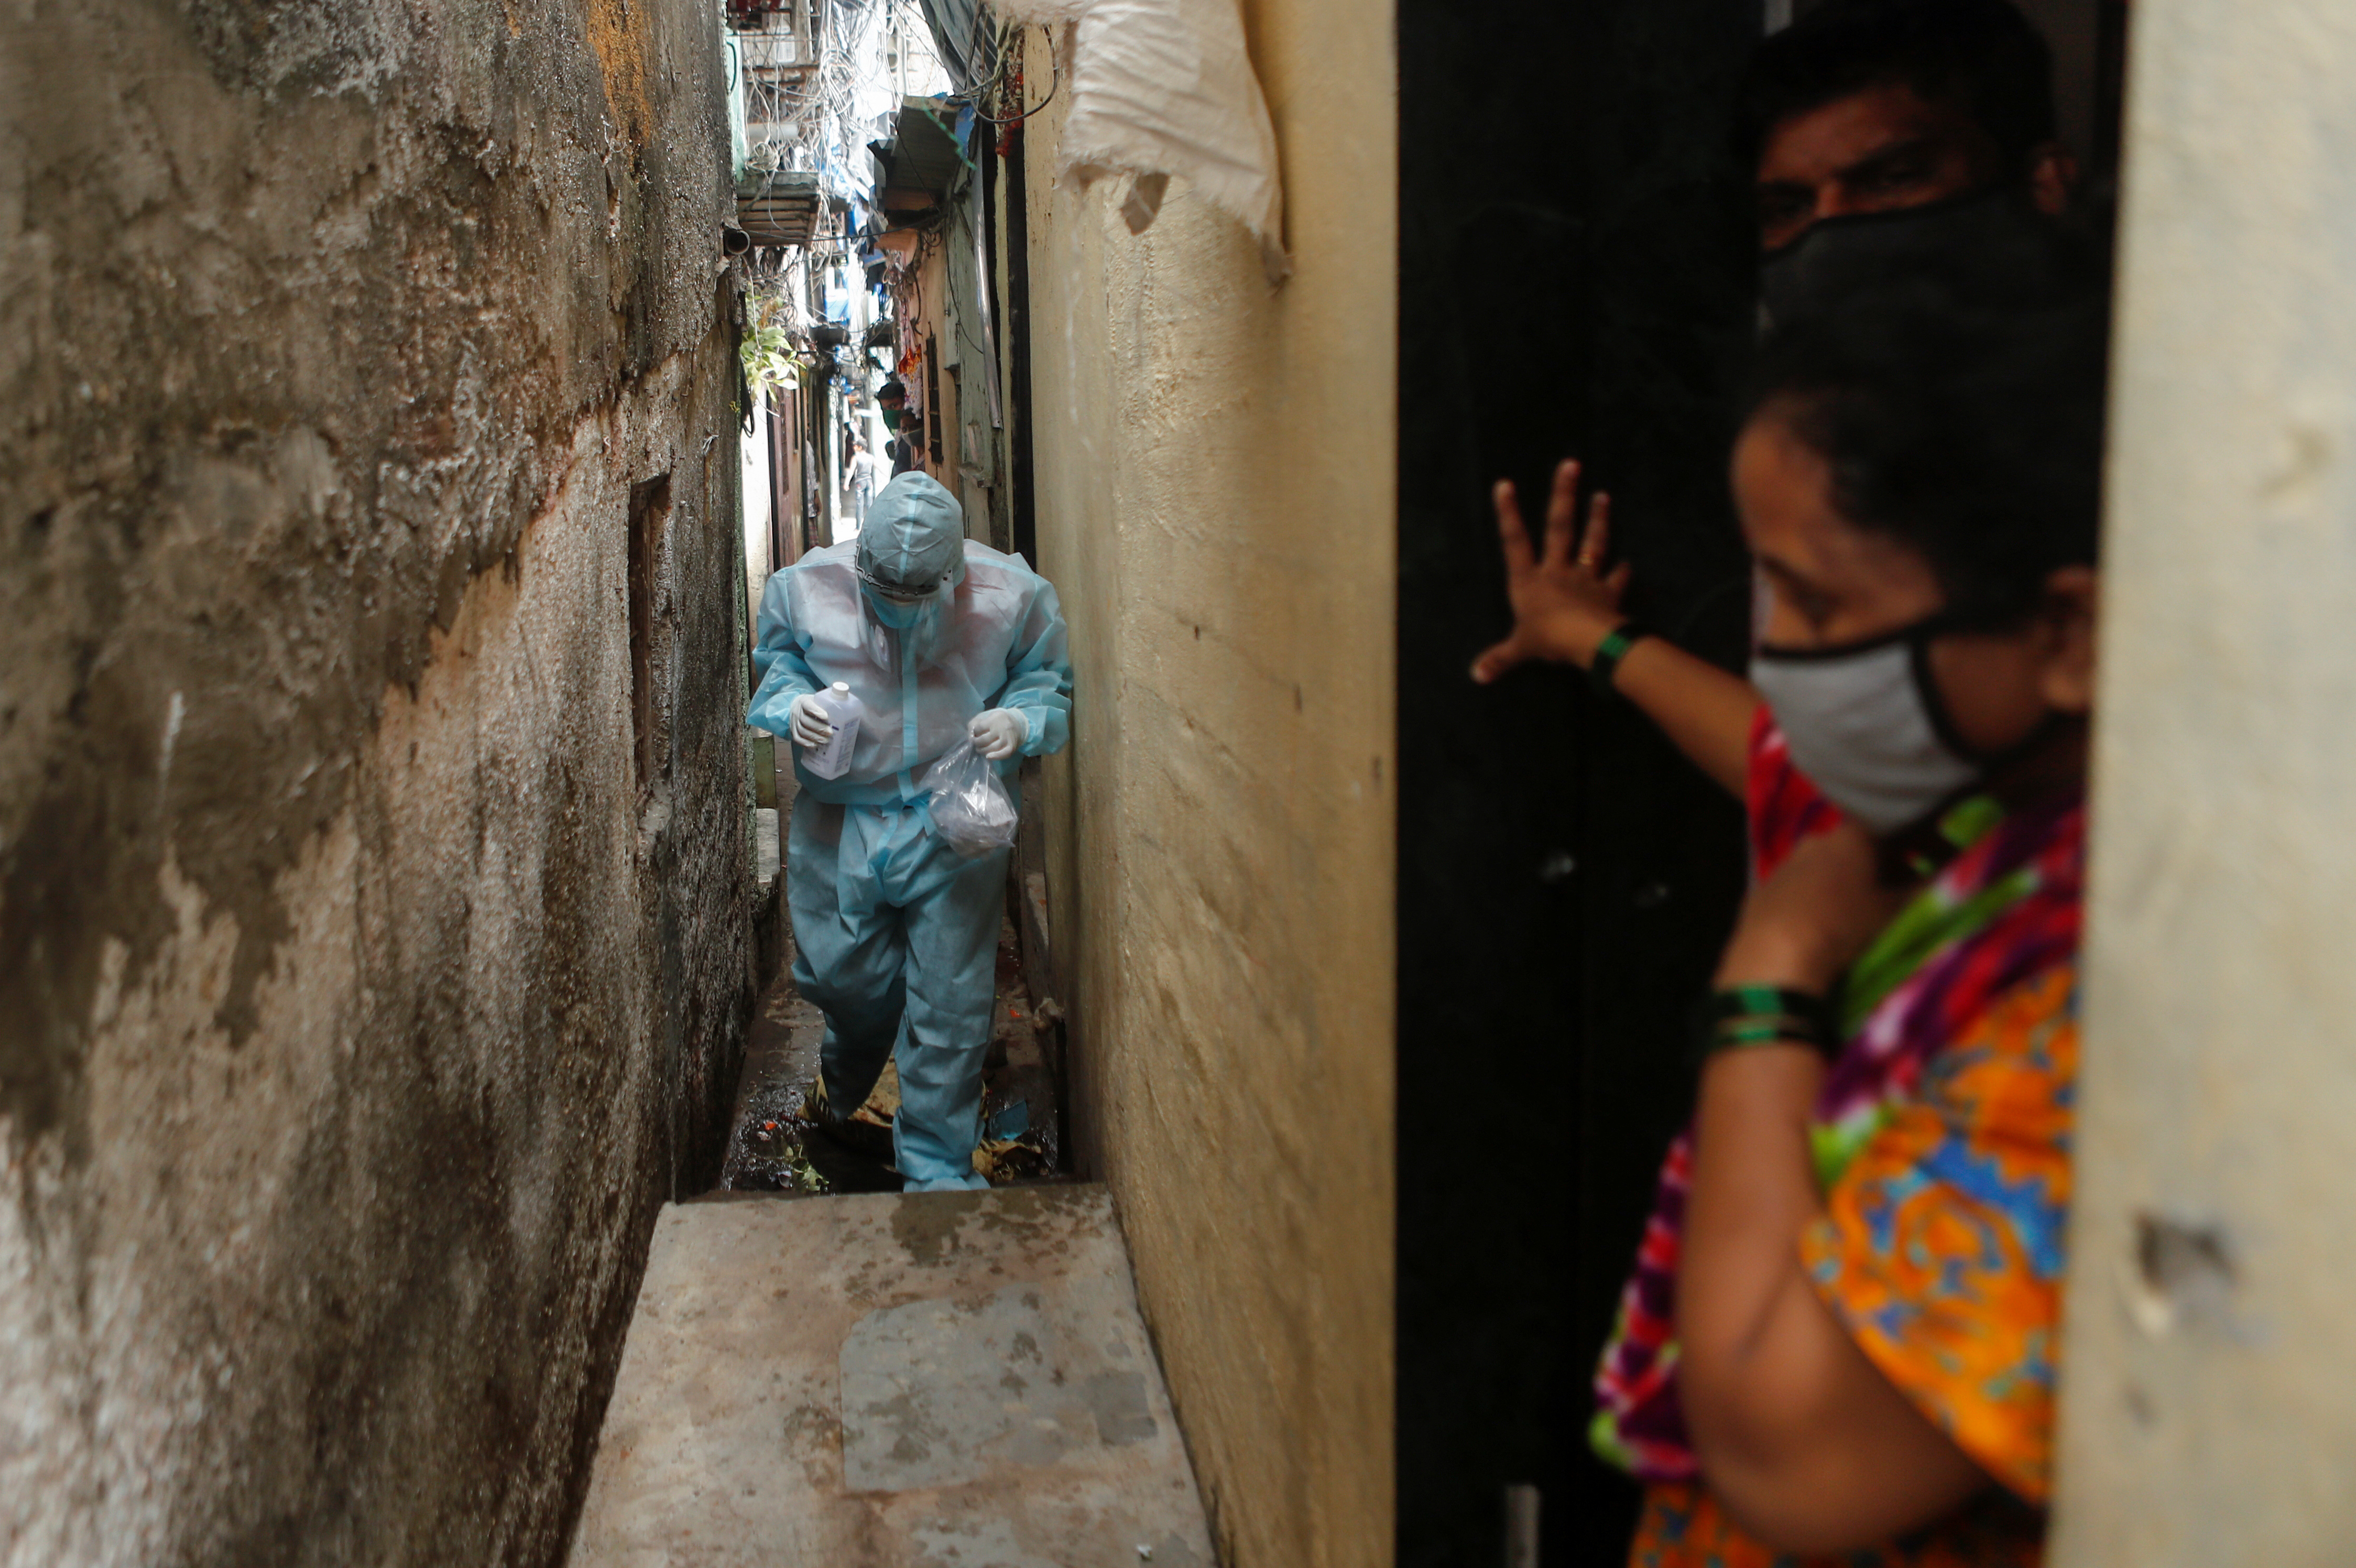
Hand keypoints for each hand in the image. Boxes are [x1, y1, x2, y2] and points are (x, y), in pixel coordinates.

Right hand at [788, 693, 834, 749]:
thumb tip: (848, 702)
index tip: (826, 717)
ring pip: (802, 731)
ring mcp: (794, 722)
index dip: (816, 711)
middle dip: (819, 728)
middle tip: (830, 733)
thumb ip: (829, 702)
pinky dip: (806, 743)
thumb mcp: (818, 699)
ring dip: (814, 737)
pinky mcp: (793, 731)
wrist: (797, 707)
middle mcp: (797, 712)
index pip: (808, 705)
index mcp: (804, 701)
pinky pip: (797, 739)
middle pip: (805, 721)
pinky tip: (815, 745)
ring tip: (826, 740)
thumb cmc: (813, 704)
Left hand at [969, 708, 1027, 760]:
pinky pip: (1004, 754)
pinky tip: (988, 756)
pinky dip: (995, 757)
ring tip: (979, 749)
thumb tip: (970, 737)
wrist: (1016, 725)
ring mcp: (1008, 738)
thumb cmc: (996, 722)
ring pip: (993, 748)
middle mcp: (1003, 728)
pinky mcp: (1012, 746)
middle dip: (977, 743)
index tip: (976, 733)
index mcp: (995, 718)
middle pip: (985, 739)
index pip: (979, 728)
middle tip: (976, 743)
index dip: (975, 732)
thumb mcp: (986, 717)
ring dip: (983, 751)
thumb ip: (974, 724)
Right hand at [1470, 459, 1632, 682]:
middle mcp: (1557, 570)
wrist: (1587, 642)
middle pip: (1560, 526)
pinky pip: (1618, 578)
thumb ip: (1499, 658)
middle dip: (1564, 495)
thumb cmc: (1548, 639)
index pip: (1514, 541)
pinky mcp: (1608, 591)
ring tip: (1603, 495)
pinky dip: (1624, 571)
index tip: (1505, 484)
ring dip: (1598, 519)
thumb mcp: (1519, 649)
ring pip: (1593, 542)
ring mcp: (1585, 577)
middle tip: (1571, 464)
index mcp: (1529, 581)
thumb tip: (1476, 675)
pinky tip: (1629, 563)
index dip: (1508, 513)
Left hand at [1714, 822, 1909, 995]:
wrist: (1775, 959)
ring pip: (1819, 867)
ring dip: (1836, 882)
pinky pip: (1794, 889)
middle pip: (1849, 847)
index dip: (1904, 846)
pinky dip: (1809, 900)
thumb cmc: (1843, 927)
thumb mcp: (1890, 912)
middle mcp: (1812, 840)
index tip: (1916, 868)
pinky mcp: (1759, 891)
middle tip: (1887, 893)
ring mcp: (1782, 865)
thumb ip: (1920, 892)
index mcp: (1848, 837)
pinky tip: (1815, 924)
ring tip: (1851, 912)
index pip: (1883, 828)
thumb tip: (1946, 877)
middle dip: (1870, 866)